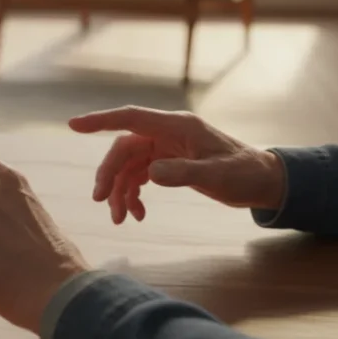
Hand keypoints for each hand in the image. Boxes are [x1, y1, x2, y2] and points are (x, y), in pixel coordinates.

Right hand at [68, 106, 286, 223]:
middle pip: (123, 149)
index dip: (101, 121)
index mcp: (177, 126)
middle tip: (102, 202)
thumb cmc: (245, 173)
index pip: (130, 118)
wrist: (264, 182)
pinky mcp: (168, 163)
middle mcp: (167, 133)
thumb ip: (183, 173)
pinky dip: (134, 194)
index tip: (73, 126)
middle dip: (110, 175)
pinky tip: (138, 213)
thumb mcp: (217, 175)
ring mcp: (166, 148)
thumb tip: (150, 174)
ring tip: (121, 219)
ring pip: (129, 166)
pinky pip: (140, 176)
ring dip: (120, 191)